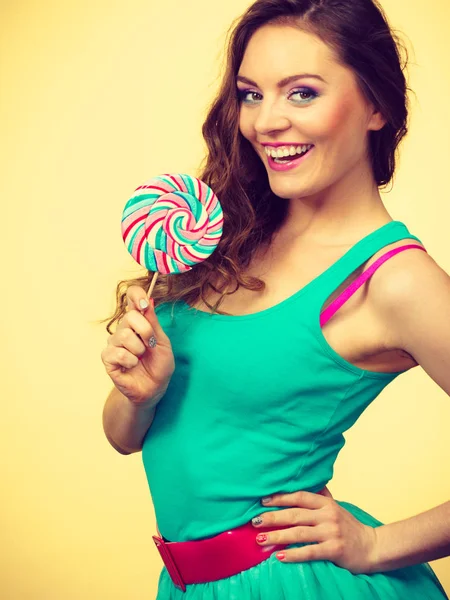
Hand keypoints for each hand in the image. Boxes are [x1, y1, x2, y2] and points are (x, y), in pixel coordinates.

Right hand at [101, 285, 174, 404]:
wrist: (154, 389)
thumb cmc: (159, 366)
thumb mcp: (163, 342)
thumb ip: (153, 323)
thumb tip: (149, 301)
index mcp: (139, 322)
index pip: (131, 297)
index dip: (136, 295)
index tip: (144, 304)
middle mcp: (124, 329)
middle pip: (129, 316)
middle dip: (145, 331)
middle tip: (151, 345)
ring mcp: (114, 343)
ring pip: (123, 335)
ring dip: (138, 349)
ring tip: (140, 358)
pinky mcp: (108, 358)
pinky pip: (117, 352)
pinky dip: (129, 360)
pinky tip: (132, 366)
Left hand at [251, 490, 376, 573]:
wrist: (372, 546)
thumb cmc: (349, 526)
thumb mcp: (335, 507)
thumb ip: (320, 496)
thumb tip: (304, 481)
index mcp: (326, 503)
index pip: (299, 496)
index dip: (280, 498)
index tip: (262, 501)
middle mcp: (327, 515)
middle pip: (295, 514)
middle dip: (272, 517)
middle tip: (254, 522)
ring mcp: (331, 532)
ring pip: (298, 533)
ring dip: (277, 536)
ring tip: (261, 540)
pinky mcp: (334, 550)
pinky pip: (309, 552)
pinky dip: (293, 554)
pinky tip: (279, 556)